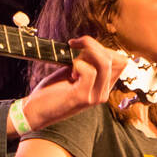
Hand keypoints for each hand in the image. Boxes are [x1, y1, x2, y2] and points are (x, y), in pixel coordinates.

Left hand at [15, 36, 132, 133]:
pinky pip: (89, 71)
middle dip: (95, 46)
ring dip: (86, 53)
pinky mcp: (83, 98)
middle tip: (74, 49)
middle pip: (117, 59)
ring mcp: (95, 97)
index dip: (104, 47)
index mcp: (103, 86)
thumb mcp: (73, 72)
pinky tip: (69, 74)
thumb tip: (92, 45)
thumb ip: (87, 61)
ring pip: (105, 63)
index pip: (121, 61)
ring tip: (72, 63)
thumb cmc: (52, 90)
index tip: (82, 45)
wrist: (34, 111)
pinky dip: (77, 64)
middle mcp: (103, 93)